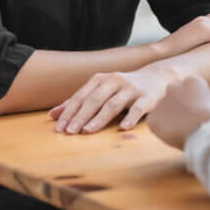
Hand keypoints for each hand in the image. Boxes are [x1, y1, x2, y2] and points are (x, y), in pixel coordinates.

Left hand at [49, 67, 168, 133]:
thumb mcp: (101, 90)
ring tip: (87, 131)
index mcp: (100, 79)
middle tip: (69, 132)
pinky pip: (137, 109)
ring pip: (113, 104)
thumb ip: (79, 101)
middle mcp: (115, 81)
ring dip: (99, 118)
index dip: (69, 112)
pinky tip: (122, 128)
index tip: (58, 127)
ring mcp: (131, 89)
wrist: (157, 78)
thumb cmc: (123, 88)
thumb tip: (52, 115)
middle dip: (80, 116)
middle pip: (94, 100)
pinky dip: (130, 118)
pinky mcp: (147, 97)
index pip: (81, 97)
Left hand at [148, 76, 209, 148]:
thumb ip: (208, 101)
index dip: (192, 100)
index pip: (189, 87)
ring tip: (180, 129)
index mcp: (191, 81)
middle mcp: (173, 87)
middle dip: (178, 104)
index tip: (196, 109)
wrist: (202, 131)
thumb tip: (208, 105)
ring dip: (169, 116)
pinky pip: (155, 122)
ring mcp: (161, 102)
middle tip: (185, 118)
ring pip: (163, 109)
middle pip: (173, 94)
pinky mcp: (153, 117)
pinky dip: (161, 128)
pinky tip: (172, 134)